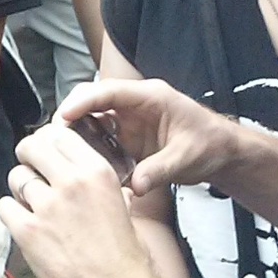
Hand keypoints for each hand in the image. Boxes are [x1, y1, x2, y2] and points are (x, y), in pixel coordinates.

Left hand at [0, 120, 159, 277]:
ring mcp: (46, 206)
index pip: (59, 134)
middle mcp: (70, 182)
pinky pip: (4, 206)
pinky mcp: (27, 231)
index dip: (48, 142)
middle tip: (32, 170)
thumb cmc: (126, 255)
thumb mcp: (120, 202)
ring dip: (21, 189)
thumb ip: (95, 182)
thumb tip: (78, 170)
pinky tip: (25, 223)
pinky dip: (11, 213)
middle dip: (28, 156)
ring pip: (16, 177)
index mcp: (97, 171)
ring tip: (33, 204)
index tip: (47, 152)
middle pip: (31, 147)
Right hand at [51, 79, 236, 197]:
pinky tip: (82, 163)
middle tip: (54, 138)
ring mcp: (127, 119)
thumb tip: (135, 186)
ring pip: (90, 117)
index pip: (108, 91)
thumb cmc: (210, 145)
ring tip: (61, 152)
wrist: (222, 153)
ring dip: (75, 132)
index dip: (83, 101)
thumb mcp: (187, 158)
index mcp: (149, 97)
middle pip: (91, 100)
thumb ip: (159, 170)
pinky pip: (98, 136)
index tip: (64, 115)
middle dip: (70, 115)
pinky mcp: (124, 135)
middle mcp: (133, 104)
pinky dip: (87, 147)